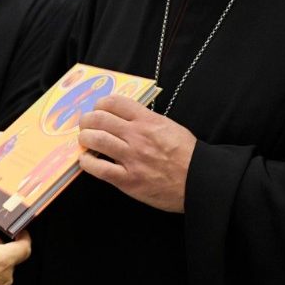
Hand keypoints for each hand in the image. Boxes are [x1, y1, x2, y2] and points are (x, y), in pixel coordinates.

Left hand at [77, 95, 196, 212]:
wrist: (200, 182)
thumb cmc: (187, 155)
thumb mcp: (169, 127)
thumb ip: (146, 120)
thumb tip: (125, 116)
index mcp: (148, 121)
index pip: (115, 102)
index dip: (100, 104)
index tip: (98, 109)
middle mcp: (137, 136)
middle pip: (99, 119)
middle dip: (87, 120)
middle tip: (86, 124)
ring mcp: (132, 158)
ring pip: (96, 140)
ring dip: (85, 138)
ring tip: (86, 140)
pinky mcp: (128, 180)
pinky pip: (98, 168)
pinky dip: (87, 162)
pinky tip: (87, 159)